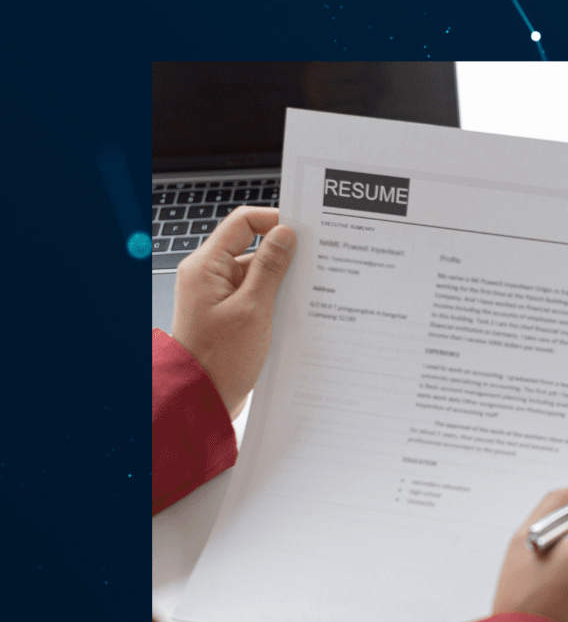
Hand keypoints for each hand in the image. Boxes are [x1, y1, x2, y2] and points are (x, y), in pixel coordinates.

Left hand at [172, 207, 296, 417]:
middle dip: (282, 258)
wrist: (202, 400)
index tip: (302, 232)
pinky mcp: (227, 316)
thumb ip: (270, 268)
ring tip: (300, 301)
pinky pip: (253, 298)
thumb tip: (285, 234)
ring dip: (279, 286)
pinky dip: (272, 303)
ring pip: (255, 276)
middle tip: (311, 268)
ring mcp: (217, 296)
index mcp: (206, 266)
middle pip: (251, 248)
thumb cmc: (219, 361)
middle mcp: (208, 276)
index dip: (273, 221)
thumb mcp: (253, 310)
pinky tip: (288, 316)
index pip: (242, 222)